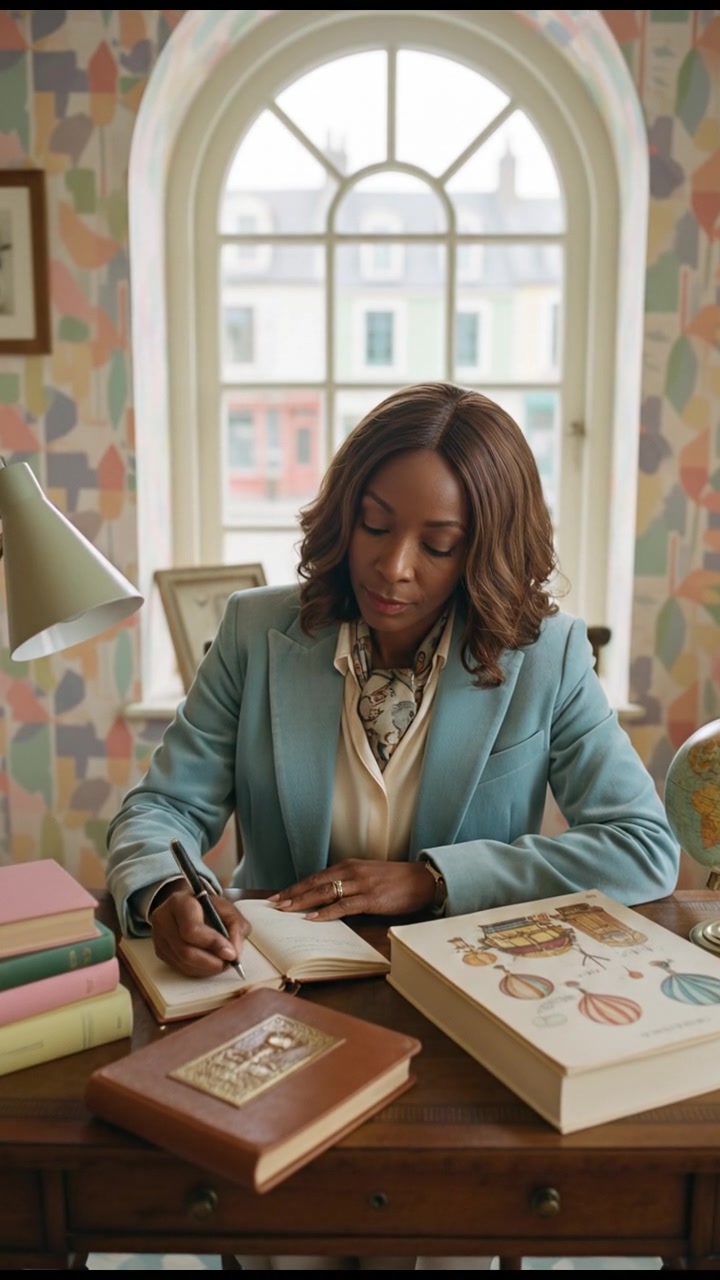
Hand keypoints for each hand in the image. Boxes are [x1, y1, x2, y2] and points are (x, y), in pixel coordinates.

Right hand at [149, 882, 249, 977]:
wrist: (189, 905)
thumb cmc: (208, 907)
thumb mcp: (228, 909)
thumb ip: (236, 927)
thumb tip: (233, 953)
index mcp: (179, 902)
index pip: (192, 929)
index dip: (213, 944)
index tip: (231, 954)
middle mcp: (163, 919)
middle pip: (185, 951)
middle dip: (210, 962)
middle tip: (228, 963)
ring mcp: (158, 937)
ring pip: (182, 963)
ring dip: (206, 968)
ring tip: (221, 963)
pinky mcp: (160, 951)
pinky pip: (179, 968)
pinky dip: (198, 970)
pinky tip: (208, 964)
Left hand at [269, 859, 435, 920]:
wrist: (422, 880)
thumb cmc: (396, 881)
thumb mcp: (367, 876)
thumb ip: (348, 884)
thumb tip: (327, 899)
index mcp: (348, 866)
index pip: (315, 877)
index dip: (295, 887)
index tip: (277, 896)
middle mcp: (351, 872)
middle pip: (314, 883)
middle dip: (292, 895)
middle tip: (273, 906)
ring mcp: (360, 884)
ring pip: (324, 892)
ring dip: (302, 902)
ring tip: (286, 911)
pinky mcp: (371, 898)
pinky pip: (343, 906)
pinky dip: (325, 912)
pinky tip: (312, 918)